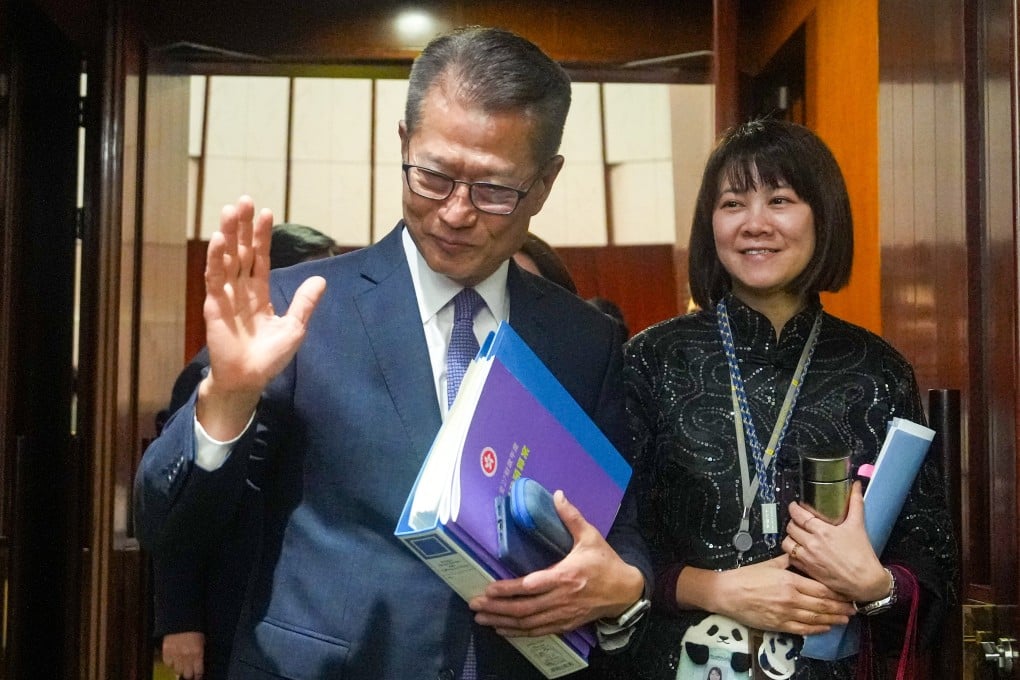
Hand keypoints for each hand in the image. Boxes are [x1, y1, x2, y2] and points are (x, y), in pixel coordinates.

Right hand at [161, 631, 204, 678]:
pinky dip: (171, 663)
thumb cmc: (194, 628)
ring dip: (180, 668)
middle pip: (187, 675)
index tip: (198, 676)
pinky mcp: (166, 652)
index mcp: (197, 653)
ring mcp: (175, 655)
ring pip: (177, 671)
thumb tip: (200, 662)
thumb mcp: (202, 640)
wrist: (180, 619)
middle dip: (189, 674)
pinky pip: (168, 664)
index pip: (198, 671)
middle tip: (190, 672)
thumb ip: (201, 652)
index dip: (198, 675)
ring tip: (182, 665)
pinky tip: (174, 659)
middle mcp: (186, 657)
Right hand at [197, 196, 325, 439]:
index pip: (260, 257)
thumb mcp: (294, 327)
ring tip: (230, 210)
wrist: (250, 378)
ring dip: (228, 234)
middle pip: (241, 251)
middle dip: (242, 226)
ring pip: (227, 259)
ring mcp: (226, 295)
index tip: (266, 212)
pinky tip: (220, 241)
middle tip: (244, 200)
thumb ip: (305, 303)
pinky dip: (217, 259)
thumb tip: (321, 280)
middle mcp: (241, 289)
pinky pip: (215, 278)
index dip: (261, 236)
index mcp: (259, 293)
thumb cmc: (270, 357)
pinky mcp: (215, 305)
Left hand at [469, 491, 643, 637]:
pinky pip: (538, 632)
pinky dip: (519, 633)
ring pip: (528, 623)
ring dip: (503, 622)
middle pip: (524, 609)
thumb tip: (557, 494)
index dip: (508, 589)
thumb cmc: (606, 562)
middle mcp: (561, 599)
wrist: (626, 591)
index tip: (489, 589)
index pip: (531, 586)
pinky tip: (503, 630)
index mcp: (565, 576)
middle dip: (497, 608)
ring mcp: (563, 614)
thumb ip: (571, 517)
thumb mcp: (590, 536)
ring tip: (482, 619)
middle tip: (475, 605)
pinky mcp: (566, 624)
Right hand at [691, 556, 854, 635]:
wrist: (728, 593)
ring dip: (833, 619)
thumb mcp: (769, 563)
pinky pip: (803, 629)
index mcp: (790, 581)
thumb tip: (800, 554)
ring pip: (816, 618)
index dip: (837, 593)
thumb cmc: (747, 576)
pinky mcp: (779, 625)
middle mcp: (791, 598)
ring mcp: (786, 613)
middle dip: (840, 607)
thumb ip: (787, 561)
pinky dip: (817, 629)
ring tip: (845, 619)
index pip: (821, 588)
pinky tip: (826, 627)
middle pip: (823, 604)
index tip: (848, 593)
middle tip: (854, 608)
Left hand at [783, 481, 888, 601]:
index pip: (799, 514)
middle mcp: (812, 544)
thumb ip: (856, 503)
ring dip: (790, 537)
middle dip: (793, 522)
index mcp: (823, 531)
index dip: (794, 508)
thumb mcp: (858, 526)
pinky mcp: (807, 570)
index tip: (795, 506)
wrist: (865, 582)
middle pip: (790, 527)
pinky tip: (800, 550)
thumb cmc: (862, 556)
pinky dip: (792, 553)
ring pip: (786, 542)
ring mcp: (807, 558)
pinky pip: (790, 558)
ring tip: (796, 535)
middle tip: (798, 521)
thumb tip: (856, 486)